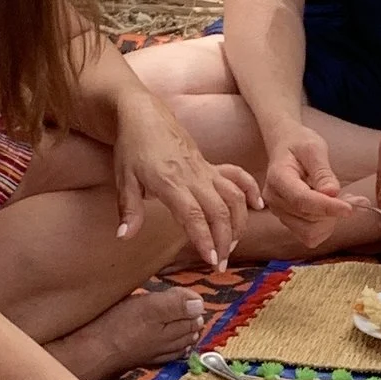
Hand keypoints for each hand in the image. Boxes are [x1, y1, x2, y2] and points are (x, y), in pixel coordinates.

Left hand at [113, 94, 262, 269]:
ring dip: (238, 223)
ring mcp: (205, 169)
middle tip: (220, 266)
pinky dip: (250, 190)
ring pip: (233, 196)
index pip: (194, 214)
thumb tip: (124, 236)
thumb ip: (128, 210)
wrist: (144, 113)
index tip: (211, 260)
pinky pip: (237, 177)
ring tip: (231, 246)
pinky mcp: (211, 165)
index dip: (205, 238)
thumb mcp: (123, 178)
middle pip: (219, 210)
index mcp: (170, 181)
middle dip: (224, 240)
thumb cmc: (132, 146)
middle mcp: (193, 176)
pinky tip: (257, 206)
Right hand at [262, 126, 350, 247]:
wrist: (286, 147)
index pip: (302, 200)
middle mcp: (274, 200)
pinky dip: (326, 226)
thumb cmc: (299, 145)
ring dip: (331, 221)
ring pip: (310, 233)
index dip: (327, 207)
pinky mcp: (289, 221)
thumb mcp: (314, 148)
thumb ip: (323, 172)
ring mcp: (280, 213)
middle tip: (352, 198)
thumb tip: (332, 194)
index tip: (349, 209)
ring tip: (342, 201)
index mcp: (278, 178)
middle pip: (308, 220)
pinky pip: (310, 236)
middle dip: (333, 212)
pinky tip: (333, 209)